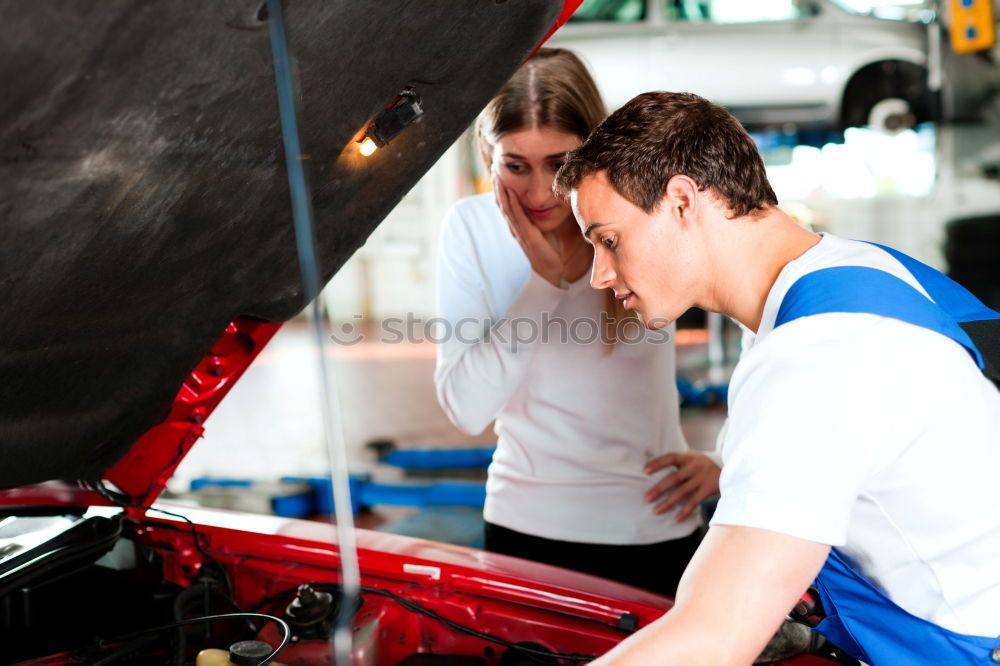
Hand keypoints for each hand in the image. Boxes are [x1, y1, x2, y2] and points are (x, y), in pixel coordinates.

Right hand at [492, 168, 563, 286]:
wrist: (553, 270)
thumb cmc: (549, 250)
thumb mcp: (542, 229)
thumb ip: (536, 218)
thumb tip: (539, 203)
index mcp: (518, 226)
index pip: (506, 205)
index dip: (501, 190)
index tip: (497, 174)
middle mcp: (516, 229)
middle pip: (503, 204)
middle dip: (498, 187)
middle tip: (493, 169)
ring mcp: (520, 233)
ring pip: (507, 209)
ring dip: (502, 193)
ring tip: (497, 178)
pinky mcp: (528, 237)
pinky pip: (519, 218)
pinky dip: (513, 205)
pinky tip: (511, 194)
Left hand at [645, 452, 720, 521]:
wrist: (732, 469)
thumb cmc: (705, 465)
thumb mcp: (694, 458)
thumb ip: (680, 463)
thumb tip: (654, 467)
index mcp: (688, 457)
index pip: (670, 458)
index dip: (657, 463)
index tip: (645, 471)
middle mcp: (695, 466)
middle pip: (674, 478)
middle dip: (659, 488)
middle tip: (647, 498)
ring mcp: (702, 478)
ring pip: (682, 492)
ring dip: (668, 502)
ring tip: (656, 510)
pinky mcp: (709, 489)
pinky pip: (694, 501)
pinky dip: (685, 511)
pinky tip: (676, 518)